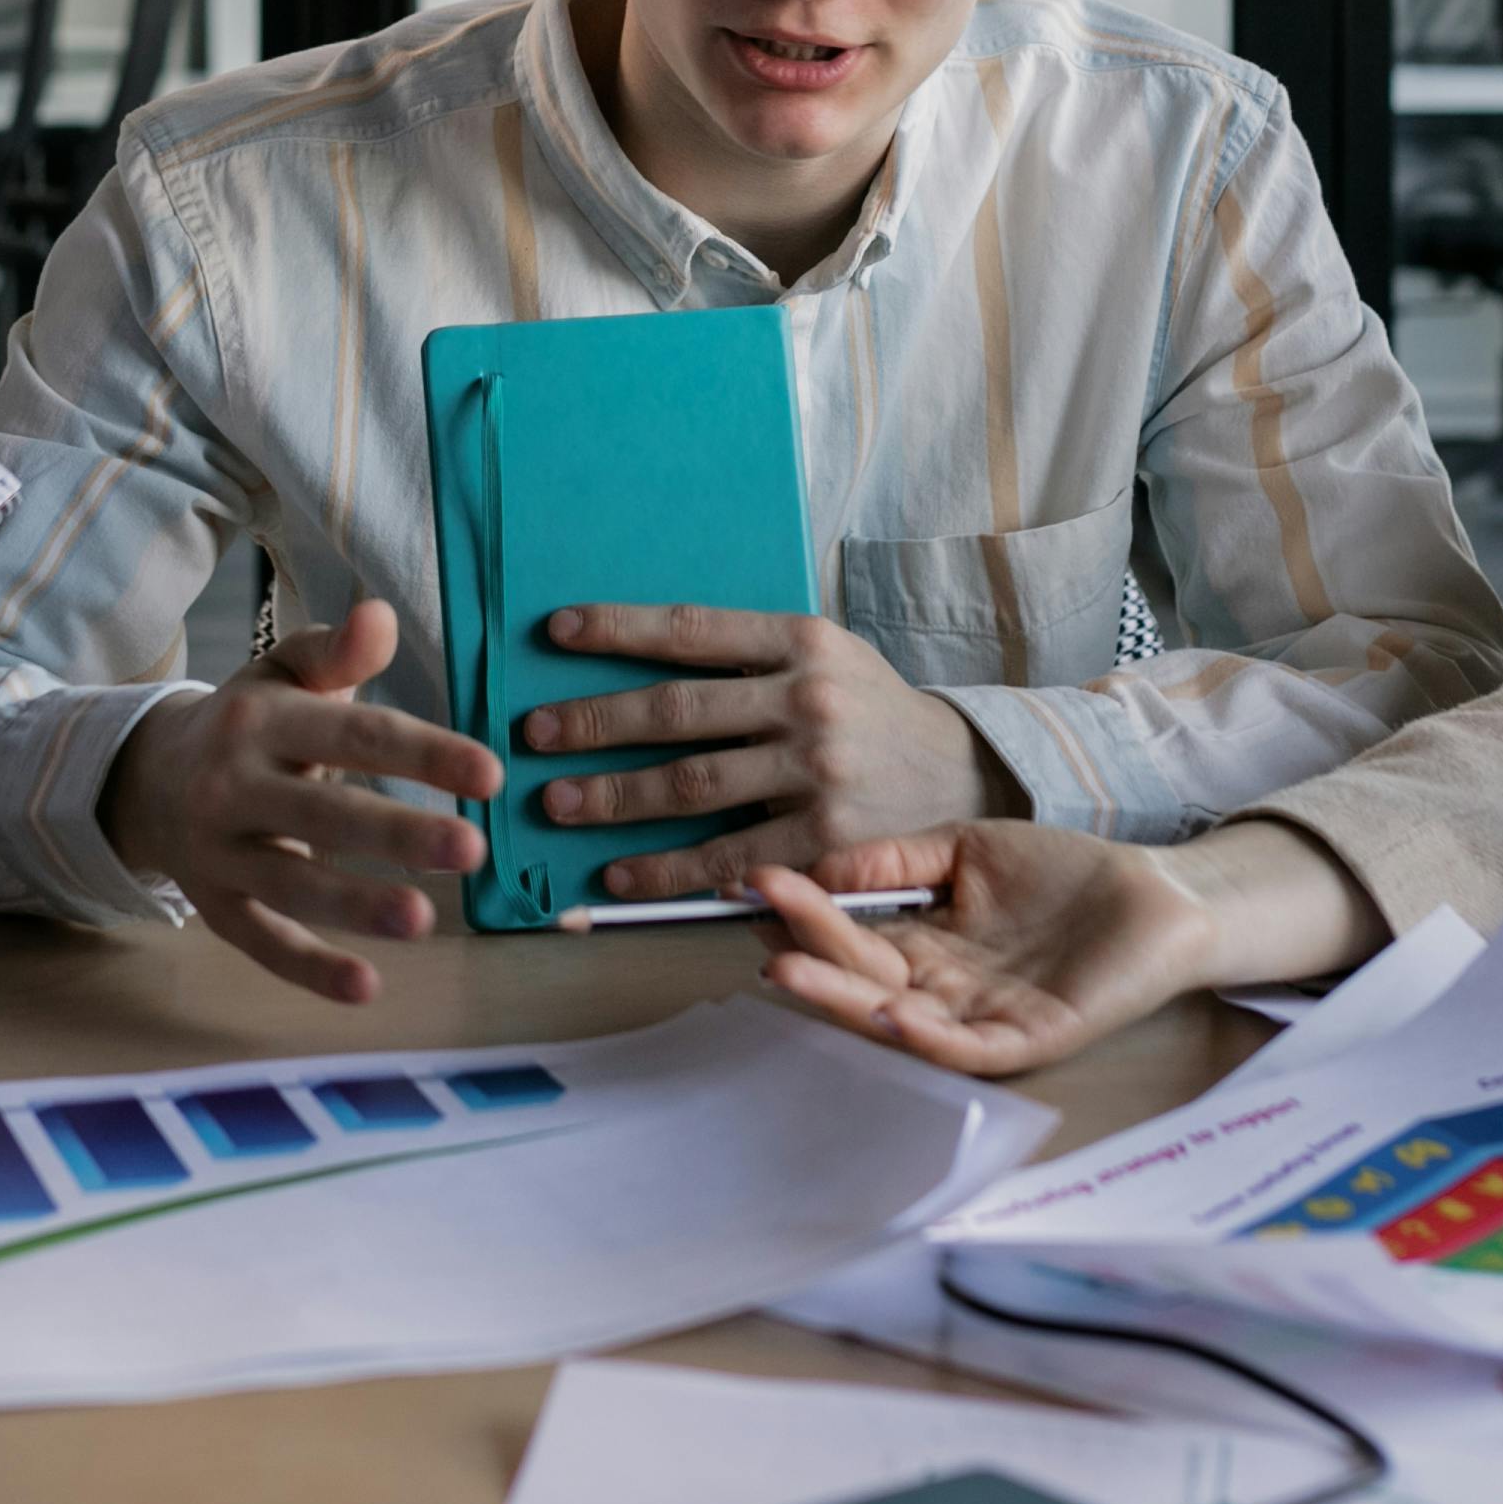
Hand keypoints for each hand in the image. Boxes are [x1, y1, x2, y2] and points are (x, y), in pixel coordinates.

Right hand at [96, 597, 502, 1005]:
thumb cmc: (247, 721)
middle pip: (323, 811)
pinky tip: (366, 988)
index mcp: (262, 720)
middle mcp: (235, 785)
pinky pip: (264, 942)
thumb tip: (381, 617)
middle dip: (397, 833)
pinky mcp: (217, 908)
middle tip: (471, 850)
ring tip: (422, 921)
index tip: (490, 774)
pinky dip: (310, 969)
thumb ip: (337, 653)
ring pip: (292, 882)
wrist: (145, 778)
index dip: (422, 753)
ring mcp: (220, 852)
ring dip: (356, 905)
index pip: (354, 734)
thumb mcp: (283, 673)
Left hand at [520, 605, 1011, 901]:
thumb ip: (753, 656)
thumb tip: (642, 655)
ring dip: (614, 797)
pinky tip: (618, 875)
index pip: (693, 629)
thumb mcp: (830, 657)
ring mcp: (817, 773)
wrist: (968, 776)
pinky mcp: (826, 842)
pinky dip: (666, 871)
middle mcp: (808, 701)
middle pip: (679, 710)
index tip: (556, 631)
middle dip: (595, 722)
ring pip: (693, 785)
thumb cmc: (873, 713)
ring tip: (556, 804)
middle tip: (534, 734)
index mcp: (804, 641)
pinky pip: (729, 860)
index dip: (620, 628)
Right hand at [747, 826, 1221, 1078]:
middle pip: (861, 977)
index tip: (752, 881)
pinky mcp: (1030, 1040)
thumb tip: (824, 865)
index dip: (803, 911)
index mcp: (924, 947)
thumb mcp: (968, 848)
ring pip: (899, 1020)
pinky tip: (889, 1009)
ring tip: (790, 969)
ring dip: (844, 999)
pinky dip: (926, 1035)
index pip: (849, 934)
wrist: (1155, 893)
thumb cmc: (1065, 875)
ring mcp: (982, 1019)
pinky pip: (968, 1047)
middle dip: (808, 948)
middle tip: (758, 921)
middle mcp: (942, 991)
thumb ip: (899, 857)